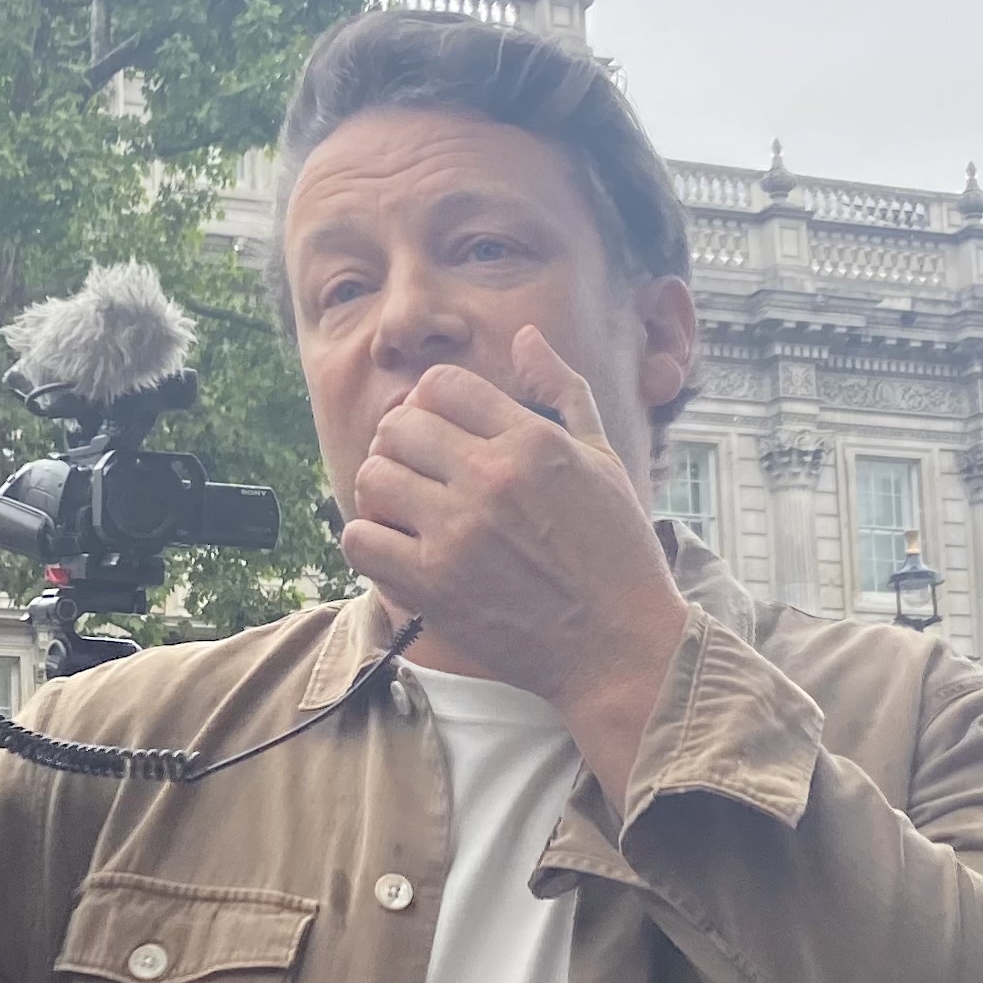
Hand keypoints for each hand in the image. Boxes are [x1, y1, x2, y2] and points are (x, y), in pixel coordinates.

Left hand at [338, 332, 689, 796]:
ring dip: (382, 489)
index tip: (441, 428)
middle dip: (402, 442)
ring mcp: (458, 533)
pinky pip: (361, 539)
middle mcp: (491, 479)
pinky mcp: (433, 586)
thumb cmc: (618, 554)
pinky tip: (396, 547)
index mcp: (533, 441)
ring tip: (406, 508)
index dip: (432, 401)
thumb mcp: (605, 459)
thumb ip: (563, 391)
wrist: (620, 646)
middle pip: (399, 426)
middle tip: (419, 470)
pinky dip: (369, 539)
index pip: (443, 385)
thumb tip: (526, 336)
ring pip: (373, 477)